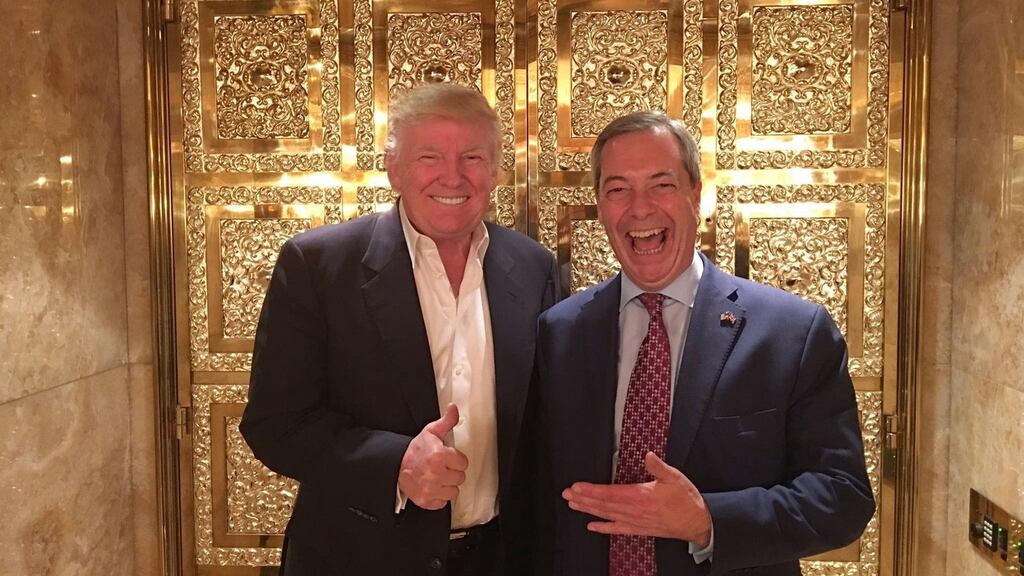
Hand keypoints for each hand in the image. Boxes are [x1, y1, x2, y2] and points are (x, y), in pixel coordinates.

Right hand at [398, 404, 468, 509]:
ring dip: (448, 485)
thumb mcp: (431, 432)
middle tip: (442, 467)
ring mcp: (431, 489)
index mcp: (440, 456)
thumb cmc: (415, 451)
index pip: (463, 462)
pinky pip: (443, 502)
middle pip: (460, 477)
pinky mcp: (426, 500)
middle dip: (453, 472)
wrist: (396, 465)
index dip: (456, 459)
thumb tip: (454, 408)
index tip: (448, 458)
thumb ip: (446, 421)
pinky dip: (440, 497)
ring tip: (439, 477)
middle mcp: (436, 474)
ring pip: (454, 491)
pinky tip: (434, 487)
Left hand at [562, 451, 711, 545]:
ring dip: (588, 510)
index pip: (610, 493)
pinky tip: (592, 526)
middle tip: (567, 495)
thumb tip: (649, 455)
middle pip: (604, 505)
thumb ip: (659, 467)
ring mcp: (636, 521)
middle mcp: (636, 511)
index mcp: (642, 496)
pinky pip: (618, 529)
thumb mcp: (675, 478)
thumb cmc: (686, 500)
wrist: (698, 523)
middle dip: (584, 499)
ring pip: (607, 515)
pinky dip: (603, 527)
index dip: (591, 490)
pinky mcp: (640, 529)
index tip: (576, 486)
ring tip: (573, 504)